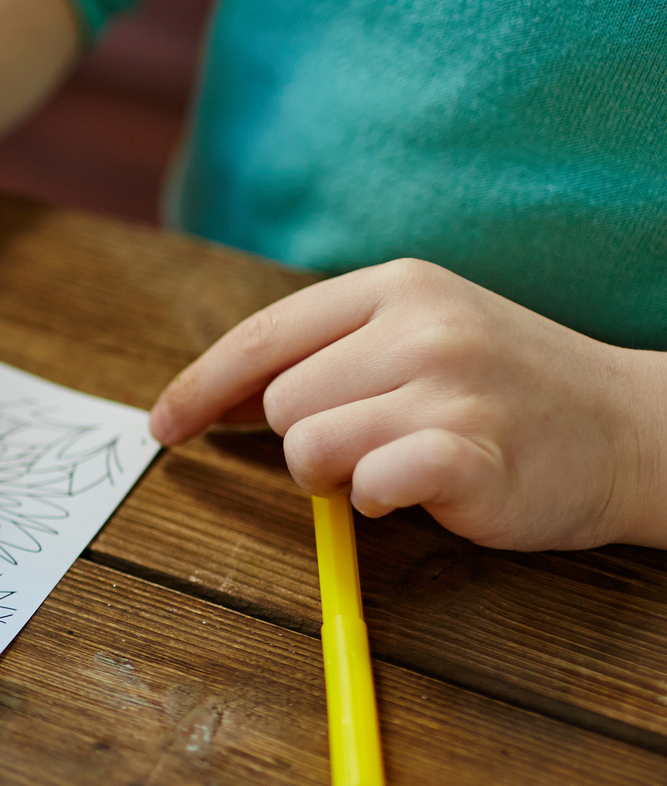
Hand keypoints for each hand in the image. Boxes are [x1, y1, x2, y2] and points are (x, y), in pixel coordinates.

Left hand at [150, 258, 666, 550]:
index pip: (263, 336)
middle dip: (302, 438)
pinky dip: (376, 500)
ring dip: (336, 476)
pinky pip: (365, 487)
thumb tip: (211, 399)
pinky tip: (421, 488)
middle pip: (279, 401)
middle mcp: (421, 326)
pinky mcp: (470, 453)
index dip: (200, 387)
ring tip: (398, 464)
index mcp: (397, 285)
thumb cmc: (504, 392)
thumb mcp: (417, 340)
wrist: (632, 429)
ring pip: (308, 448)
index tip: (165, 425)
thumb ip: (323, 356)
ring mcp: (449, 386)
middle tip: (371, 444)